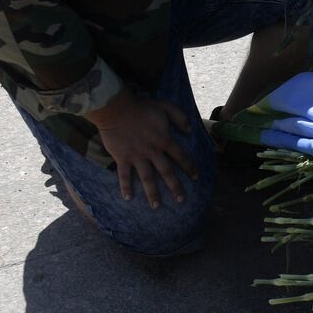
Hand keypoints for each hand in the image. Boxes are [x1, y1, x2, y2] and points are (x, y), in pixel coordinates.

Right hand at [87, 91, 197, 208]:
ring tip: (156, 206)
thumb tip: (189, 130)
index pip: (180, 156)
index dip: (189, 167)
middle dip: (175, 187)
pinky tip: (128, 198)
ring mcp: (137, 156)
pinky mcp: (122, 157)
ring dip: (152, 193)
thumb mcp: (166, 107)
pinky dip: (126, 187)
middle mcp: (153, 152)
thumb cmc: (141, 107)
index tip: (195, 178)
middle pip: (166, 172)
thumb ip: (180, 117)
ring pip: (147, 178)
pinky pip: (124, 175)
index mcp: (164, 140)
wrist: (116, 109)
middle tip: (181, 200)